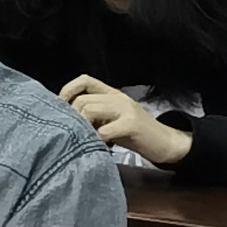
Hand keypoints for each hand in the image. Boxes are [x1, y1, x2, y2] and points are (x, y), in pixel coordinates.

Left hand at [60, 75, 190, 168]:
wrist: (167, 143)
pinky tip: (98, 146)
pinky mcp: (132, 124)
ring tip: (84, 140)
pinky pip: (106, 129)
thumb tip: (65, 118)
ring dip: (81, 127)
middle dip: (71, 117)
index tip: (60, 109)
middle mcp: (117, 97)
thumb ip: (94, 115)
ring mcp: (126, 109)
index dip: (67, 91)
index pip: (84, 80)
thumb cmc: (135, 134)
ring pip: (89, 110)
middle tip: (73, 133)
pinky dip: (97, 139)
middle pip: (82, 99)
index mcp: (111, 94)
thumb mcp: (112, 120)